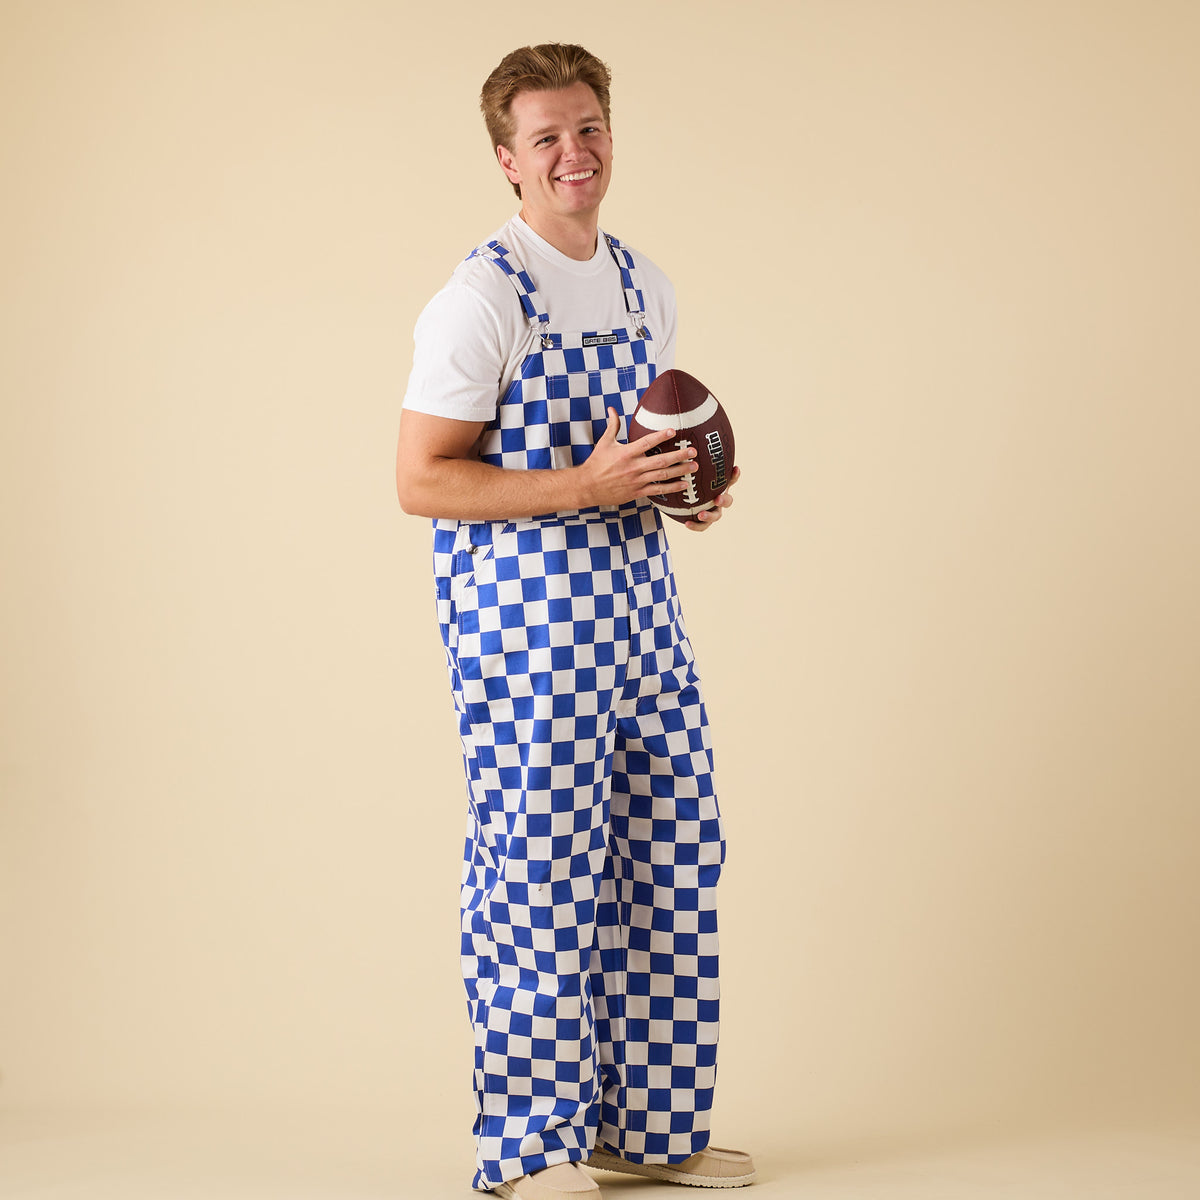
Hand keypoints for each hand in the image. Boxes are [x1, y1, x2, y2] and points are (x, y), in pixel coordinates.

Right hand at [577, 408, 698, 506]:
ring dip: (680, 471)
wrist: (587, 487)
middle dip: (678, 455)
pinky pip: (658, 491)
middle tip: (693, 451)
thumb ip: (612, 425)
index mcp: (626, 453)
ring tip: (694, 466)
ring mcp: (636, 481)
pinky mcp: (637, 492)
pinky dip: (672, 488)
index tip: (673, 431)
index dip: (660, 436)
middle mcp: (633, 467)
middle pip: (660, 461)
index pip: (646, 442)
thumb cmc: (596, 463)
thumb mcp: (604, 442)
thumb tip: (612, 408)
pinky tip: (684, 484)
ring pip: (662, 476)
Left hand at [685, 465, 740, 531]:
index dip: (734, 475)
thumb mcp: (688, 470)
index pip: (730, 479)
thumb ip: (690, 459)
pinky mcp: (702, 521)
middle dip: (724, 500)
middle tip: (717, 499)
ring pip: (717, 516)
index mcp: (719, 486)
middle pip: (728, 500)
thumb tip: (686, 437)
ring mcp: (712, 511)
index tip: (735, 468)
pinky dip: (696, 526)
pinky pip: (701, 526)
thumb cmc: (687, 480)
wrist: (681, 499)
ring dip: (710, 515)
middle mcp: (718, 498)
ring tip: (701, 514)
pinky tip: (686, 523)